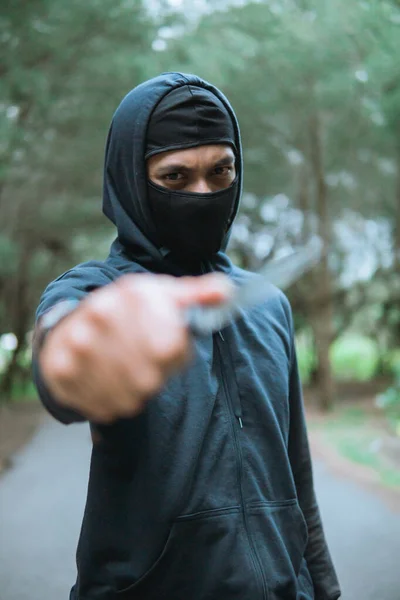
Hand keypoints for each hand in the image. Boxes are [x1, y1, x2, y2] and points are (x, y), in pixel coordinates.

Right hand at [39, 273, 231, 422]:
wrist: (72, 324)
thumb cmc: (127, 313)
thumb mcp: (162, 295)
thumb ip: (196, 295)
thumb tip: (226, 291)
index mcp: (131, 293)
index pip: (169, 347)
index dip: (174, 356)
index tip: (165, 348)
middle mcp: (101, 313)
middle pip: (148, 377)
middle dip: (153, 376)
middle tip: (144, 364)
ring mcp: (77, 343)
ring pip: (127, 396)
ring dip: (133, 393)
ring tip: (126, 373)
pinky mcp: (60, 370)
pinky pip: (102, 406)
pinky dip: (111, 404)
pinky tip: (108, 384)